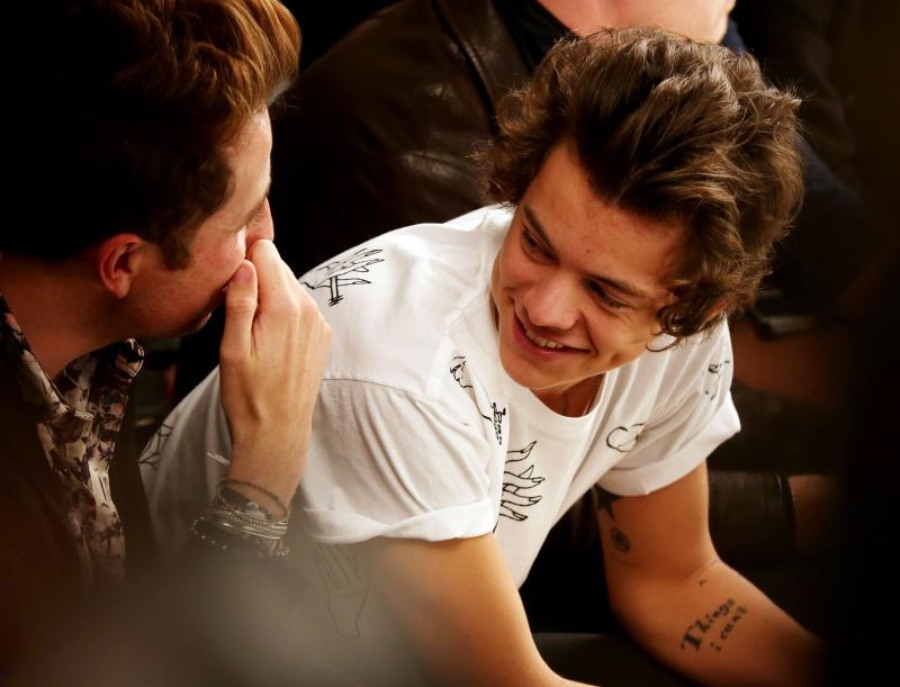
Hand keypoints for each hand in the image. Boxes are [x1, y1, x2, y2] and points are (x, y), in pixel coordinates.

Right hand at [218, 239, 330, 513]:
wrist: (278, 432)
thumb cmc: (248, 395)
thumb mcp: (232, 347)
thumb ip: (240, 301)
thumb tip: (245, 264)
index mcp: (284, 306)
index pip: (266, 251)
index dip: (243, 257)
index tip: (228, 276)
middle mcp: (308, 308)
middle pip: (279, 267)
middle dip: (255, 276)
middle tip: (233, 304)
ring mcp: (319, 322)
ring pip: (289, 286)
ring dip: (269, 295)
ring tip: (249, 326)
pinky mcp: (322, 336)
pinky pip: (299, 308)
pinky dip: (283, 312)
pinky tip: (267, 337)